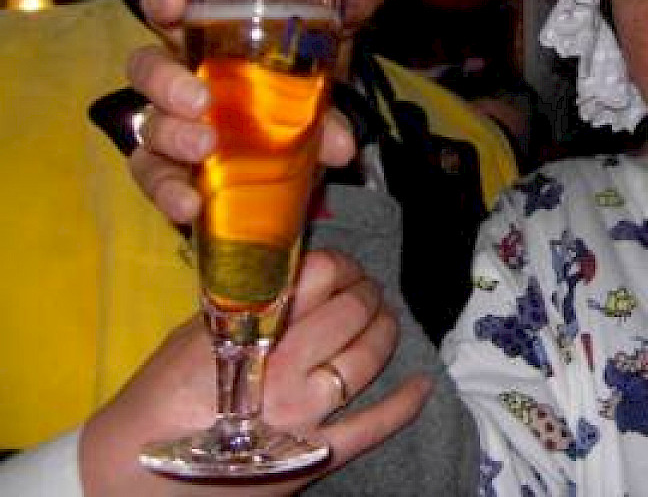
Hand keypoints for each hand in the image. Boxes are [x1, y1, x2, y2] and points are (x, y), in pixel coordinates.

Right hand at [79, 250, 432, 495]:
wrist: (130, 474)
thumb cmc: (157, 398)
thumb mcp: (194, 332)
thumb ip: (244, 303)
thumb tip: (287, 278)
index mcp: (255, 327)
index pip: (320, 275)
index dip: (341, 266)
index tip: (342, 269)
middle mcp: (287, 365)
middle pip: (351, 311)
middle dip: (367, 294)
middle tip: (367, 292)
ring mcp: (306, 413)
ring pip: (368, 357)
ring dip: (385, 331)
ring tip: (384, 321)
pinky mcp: (317, 454)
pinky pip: (375, 425)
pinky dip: (405, 403)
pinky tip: (422, 384)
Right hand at [127, 0, 356, 222]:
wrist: (286, 171)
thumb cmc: (287, 111)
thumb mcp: (310, 104)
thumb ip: (323, 117)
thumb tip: (343, 147)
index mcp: (205, 47)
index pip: (169, 13)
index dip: (164, 2)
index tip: (178, 2)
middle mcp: (178, 83)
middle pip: (147, 69)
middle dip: (166, 80)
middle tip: (200, 100)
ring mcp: (169, 129)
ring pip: (146, 126)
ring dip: (170, 136)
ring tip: (202, 149)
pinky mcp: (170, 174)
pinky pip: (156, 179)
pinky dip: (169, 192)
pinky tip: (189, 203)